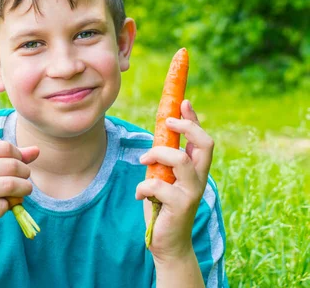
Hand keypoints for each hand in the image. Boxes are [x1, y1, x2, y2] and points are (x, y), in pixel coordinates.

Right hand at [0, 140, 38, 245]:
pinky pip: (2, 206)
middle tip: (24, 182)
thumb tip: (37, 151)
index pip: (5, 147)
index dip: (19, 156)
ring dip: (23, 190)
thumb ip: (8, 157)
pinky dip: (8, 207)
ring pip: (10, 185)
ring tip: (21, 193)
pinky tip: (1, 207)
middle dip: (25, 174)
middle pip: (11, 166)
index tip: (19, 165)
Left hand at [135, 100, 213, 261]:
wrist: (167, 243)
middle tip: (166, 122)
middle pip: (205, 143)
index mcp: (196, 169)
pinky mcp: (181, 205)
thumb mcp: (163, 177)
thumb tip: (159, 133)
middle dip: (187, 126)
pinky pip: (158, 185)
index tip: (183, 101)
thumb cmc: (163, 206)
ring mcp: (192, 191)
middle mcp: (199, 178)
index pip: (201, 139)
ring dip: (157, 154)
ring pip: (181, 159)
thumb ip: (165, 159)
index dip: (194, 118)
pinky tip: (140, 196)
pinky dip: (143, 187)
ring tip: (143, 162)